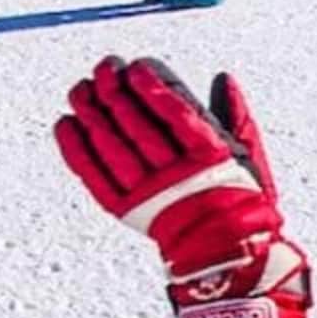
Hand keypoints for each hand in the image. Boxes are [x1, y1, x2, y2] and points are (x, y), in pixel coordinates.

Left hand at [55, 58, 315, 317]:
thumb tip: (222, 78)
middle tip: (103, 68)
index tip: (135, 66)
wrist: (226, 251)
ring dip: (92, 115)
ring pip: (113, 147)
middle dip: (116, 92)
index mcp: (209, 155)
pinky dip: (78, 150)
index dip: (151, 86)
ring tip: (80, 89)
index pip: (173, 112)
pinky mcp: (127, 209)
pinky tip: (67, 124)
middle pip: (137, 126)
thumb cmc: (240, 197)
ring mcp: (149, 193)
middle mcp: (177, 174)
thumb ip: (235, 115)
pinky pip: (95, 176)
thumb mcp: (250, 155)